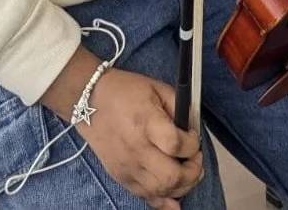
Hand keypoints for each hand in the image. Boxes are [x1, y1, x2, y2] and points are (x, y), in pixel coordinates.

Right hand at [77, 69, 202, 209]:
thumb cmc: (125, 92)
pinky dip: (163, 202)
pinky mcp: (121, 178)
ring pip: (160, 191)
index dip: (193, 145)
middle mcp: (136, 149)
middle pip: (170, 176)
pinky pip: (145, 198)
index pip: (175, 144)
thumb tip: (194, 128)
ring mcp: (127, 167)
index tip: (194, 138)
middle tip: (196, 159)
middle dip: (192, 172)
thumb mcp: (157, 88)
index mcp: (146, 122)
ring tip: (187, 173)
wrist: (91, 102)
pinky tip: (174, 198)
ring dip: (181, 187)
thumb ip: (180, 108)